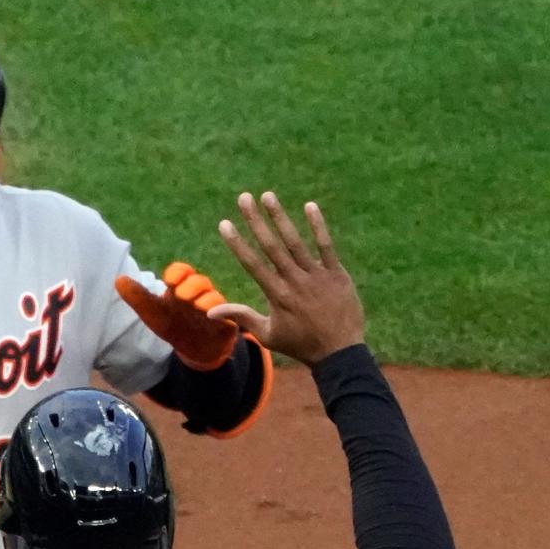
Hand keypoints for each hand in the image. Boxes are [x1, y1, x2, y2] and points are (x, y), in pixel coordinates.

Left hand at [115, 263, 237, 370]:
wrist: (195, 351)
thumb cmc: (174, 326)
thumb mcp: (153, 313)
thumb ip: (138, 297)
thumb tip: (118, 279)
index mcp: (182, 287)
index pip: (182, 272)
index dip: (177, 273)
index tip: (169, 280)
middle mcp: (200, 293)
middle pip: (200, 282)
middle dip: (191, 285)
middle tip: (181, 294)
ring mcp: (215, 307)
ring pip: (215, 297)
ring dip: (207, 299)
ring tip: (197, 305)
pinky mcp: (228, 323)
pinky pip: (232, 314)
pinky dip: (224, 313)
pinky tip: (212, 316)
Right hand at [207, 193, 364, 366]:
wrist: (338, 352)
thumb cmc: (300, 345)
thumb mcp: (267, 335)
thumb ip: (241, 316)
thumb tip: (210, 312)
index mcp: (276, 296)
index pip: (252, 264)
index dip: (237, 243)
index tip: (224, 224)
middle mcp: (294, 282)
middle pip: (271, 246)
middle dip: (255, 221)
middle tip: (243, 198)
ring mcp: (316, 276)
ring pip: (295, 242)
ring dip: (280, 217)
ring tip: (268, 196)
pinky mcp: (336, 274)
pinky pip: (326, 246)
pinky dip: (318, 226)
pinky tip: (309, 206)